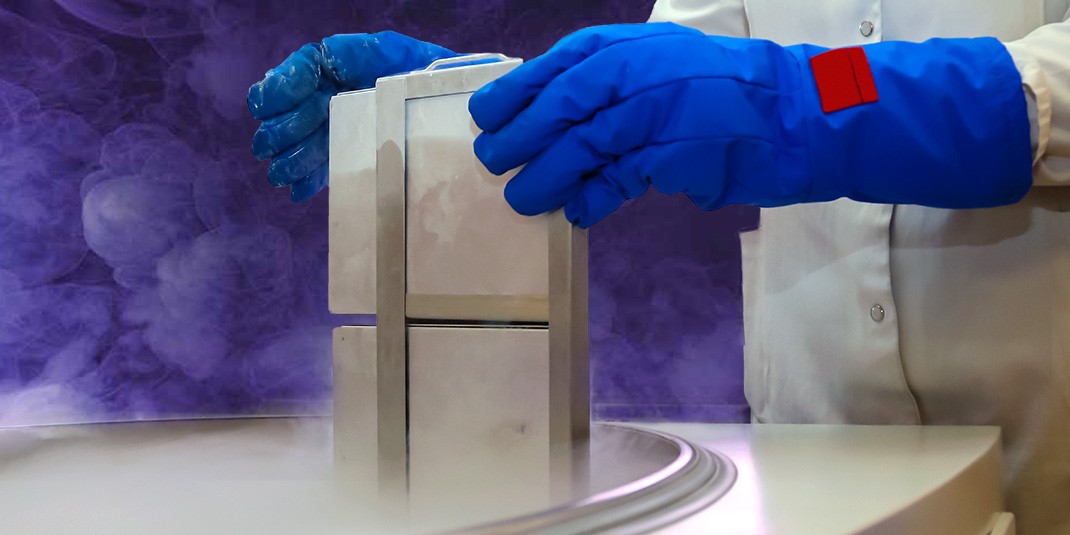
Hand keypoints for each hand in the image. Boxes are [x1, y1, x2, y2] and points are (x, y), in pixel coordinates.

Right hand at [248, 32, 454, 200]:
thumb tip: (323, 58)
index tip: (268, 106)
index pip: (295, 72)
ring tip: (282, 175)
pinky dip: (309, 178)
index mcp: (337, 65)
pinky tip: (299, 190)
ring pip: (303, 140)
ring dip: (289, 159)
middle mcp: (331, 93)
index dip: (278, 89)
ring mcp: (339, 123)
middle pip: (292, 110)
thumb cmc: (426, 73)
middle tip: (270, 148)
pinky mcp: (350, 150)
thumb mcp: (396, 55)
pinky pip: (324, 164)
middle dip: (280, 130)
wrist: (454, 104)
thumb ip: (359, 54)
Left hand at [469, 23, 1031, 227]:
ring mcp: (657, 111)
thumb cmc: (729, 94)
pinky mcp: (675, 154)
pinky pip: (619, 179)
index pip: (560, 63)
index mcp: (634, 47)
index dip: (517, 89)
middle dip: (520, 134)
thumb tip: (561, 118)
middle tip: (490, 159)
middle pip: (561, 104)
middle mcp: (640, 72)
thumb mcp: (667, 71)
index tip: (486, 112)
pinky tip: (576, 212)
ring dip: (545, 175)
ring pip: (582, 145)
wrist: (800, 113)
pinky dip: (593, 197)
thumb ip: (618, 86)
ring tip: (522, 199)